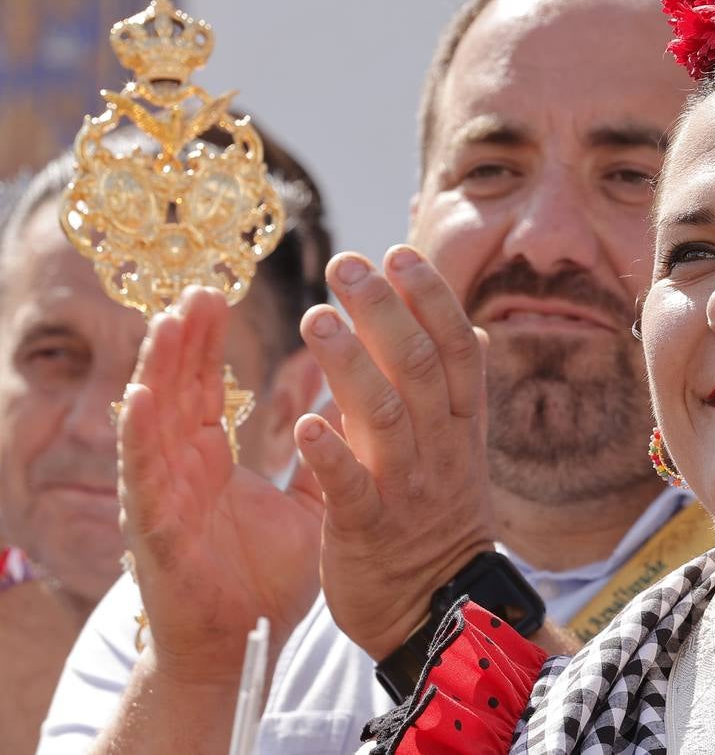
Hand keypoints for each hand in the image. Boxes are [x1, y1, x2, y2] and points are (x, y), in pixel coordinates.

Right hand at [118, 288, 322, 684]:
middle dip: (184, 338)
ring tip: (169, 318)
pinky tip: (141, 398)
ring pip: (155, 420)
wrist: (241, 647)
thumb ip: (325, 451)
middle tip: (198, 287)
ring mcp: (164, 495)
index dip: (207, 341)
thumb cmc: (265, 575)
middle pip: (177, 389)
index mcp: (210, 458)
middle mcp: (181, 467)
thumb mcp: (308, 502)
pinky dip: (140, 436)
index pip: (205, 386)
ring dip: (159, 368)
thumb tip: (353, 400)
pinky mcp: (157, 530)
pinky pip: (146, 478)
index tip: (218, 293)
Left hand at [295, 246, 493, 660]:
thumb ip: (457, 391)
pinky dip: (330, 455)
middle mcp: (441, 449)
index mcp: (461, 426)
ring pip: (387, 416)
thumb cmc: (439, 520)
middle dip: (383, 311)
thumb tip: (476, 331)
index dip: (429, 299)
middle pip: (419, 367)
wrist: (439, 609)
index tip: (397, 253)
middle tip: (344, 265)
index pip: (455, 348)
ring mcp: (409, 489)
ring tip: (315, 319)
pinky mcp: (371, 531)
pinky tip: (302, 424)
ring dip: (351, 365)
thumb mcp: (460, 451)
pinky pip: (353, 489)